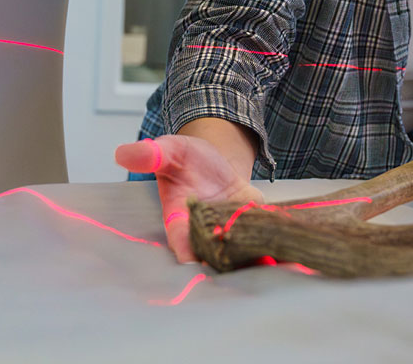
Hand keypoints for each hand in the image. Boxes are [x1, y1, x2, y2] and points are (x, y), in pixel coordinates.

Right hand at [115, 135, 263, 262]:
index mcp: (180, 217)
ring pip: (241, 250)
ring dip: (254, 256)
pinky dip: (275, 242)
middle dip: (226, 259)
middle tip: (239, 263)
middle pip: (214, 252)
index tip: (193, 261)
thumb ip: (151, 154)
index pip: (181, 239)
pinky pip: (264, 237)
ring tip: (269, 259)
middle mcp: (205, 230)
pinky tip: (289, 248)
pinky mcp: (253, 225)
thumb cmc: (187, 159)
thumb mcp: (170, 150)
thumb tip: (122, 152)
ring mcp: (230, 230)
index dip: (186, 250)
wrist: (214, 162)